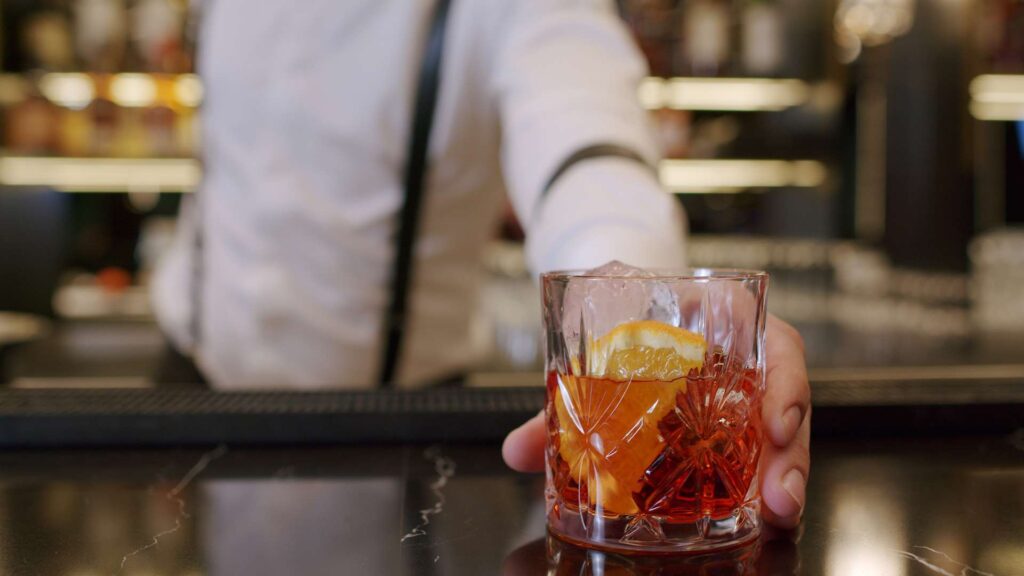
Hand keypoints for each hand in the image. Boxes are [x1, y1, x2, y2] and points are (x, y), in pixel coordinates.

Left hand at [501, 314, 810, 528]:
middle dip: (789, 453)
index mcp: (723, 325)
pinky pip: (766, 454)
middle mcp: (747, 360)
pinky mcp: (745, 428)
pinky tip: (764, 517)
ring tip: (778, 515)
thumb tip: (517, 450)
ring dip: (785, 476)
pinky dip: (764, 486)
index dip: (783, 382)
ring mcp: (750, 395)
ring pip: (785, 434)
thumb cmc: (626, 340)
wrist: (627, 330)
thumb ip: (560, 406)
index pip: (773, 339)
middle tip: (778, 495)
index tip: (773, 425)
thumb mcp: (598, 361)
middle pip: (786, 400)